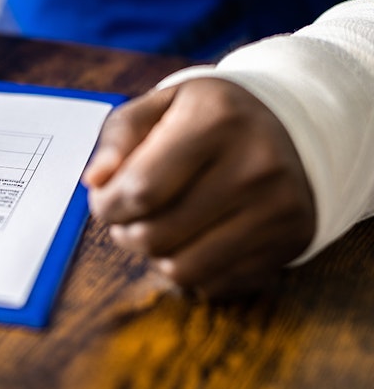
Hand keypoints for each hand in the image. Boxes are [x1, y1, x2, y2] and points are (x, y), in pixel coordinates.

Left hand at [82, 78, 314, 298]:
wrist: (294, 125)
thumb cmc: (209, 115)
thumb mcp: (161, 104)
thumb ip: (119, 137)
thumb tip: (95, 181)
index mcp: (216, 120)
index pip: (142, 190)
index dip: (107, 204)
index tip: (104, 198)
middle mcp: (256, 166)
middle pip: (157, 235)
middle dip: (125, 231)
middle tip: (127, 214)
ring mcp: (279, 208)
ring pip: (182, 269)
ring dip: (154, 256)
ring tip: (155, 227)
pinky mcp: (290, 241)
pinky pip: (215, 284)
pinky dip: (190, 269)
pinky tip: (192, 238)